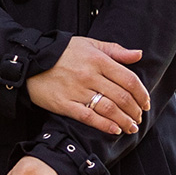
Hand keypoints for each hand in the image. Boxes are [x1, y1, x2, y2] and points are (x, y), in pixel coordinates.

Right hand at [26, 36, 149, 136]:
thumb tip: (138, 54)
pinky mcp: (64, 104)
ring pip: (108, 109)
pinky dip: (104, 125)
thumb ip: (114, 50)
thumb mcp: (88, 44)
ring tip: (131, 127)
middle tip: (138, 117)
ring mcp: (76, 90)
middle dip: (134, 110)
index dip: (142, 94)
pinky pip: (88, 117)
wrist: (29, 60)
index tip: (146, 103)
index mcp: (98, 60)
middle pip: (121, 97)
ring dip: (124, 121)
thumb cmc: (61, 51)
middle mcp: (89, 75)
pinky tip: (114, 130)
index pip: (129, 80)